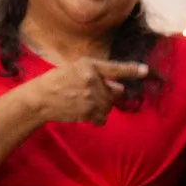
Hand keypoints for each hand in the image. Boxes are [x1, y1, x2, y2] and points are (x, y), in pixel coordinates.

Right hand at [24, 58, 148, 125]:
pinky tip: (86, 111)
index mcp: (90, 67)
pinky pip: (103, 118)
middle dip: (110, 93)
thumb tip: (118, 86)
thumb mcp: (77, 67)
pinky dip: (98, 117)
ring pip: (110, 106)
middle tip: (96, 92)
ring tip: (87, 101)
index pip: (116, 68)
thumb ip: (97, 72)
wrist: (40, 98)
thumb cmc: (58, 79)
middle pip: (116, 92)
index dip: (132, 69)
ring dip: (104, 105)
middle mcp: (92, 82)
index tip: (145, 70)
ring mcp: (90, 99)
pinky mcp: (87, 113)